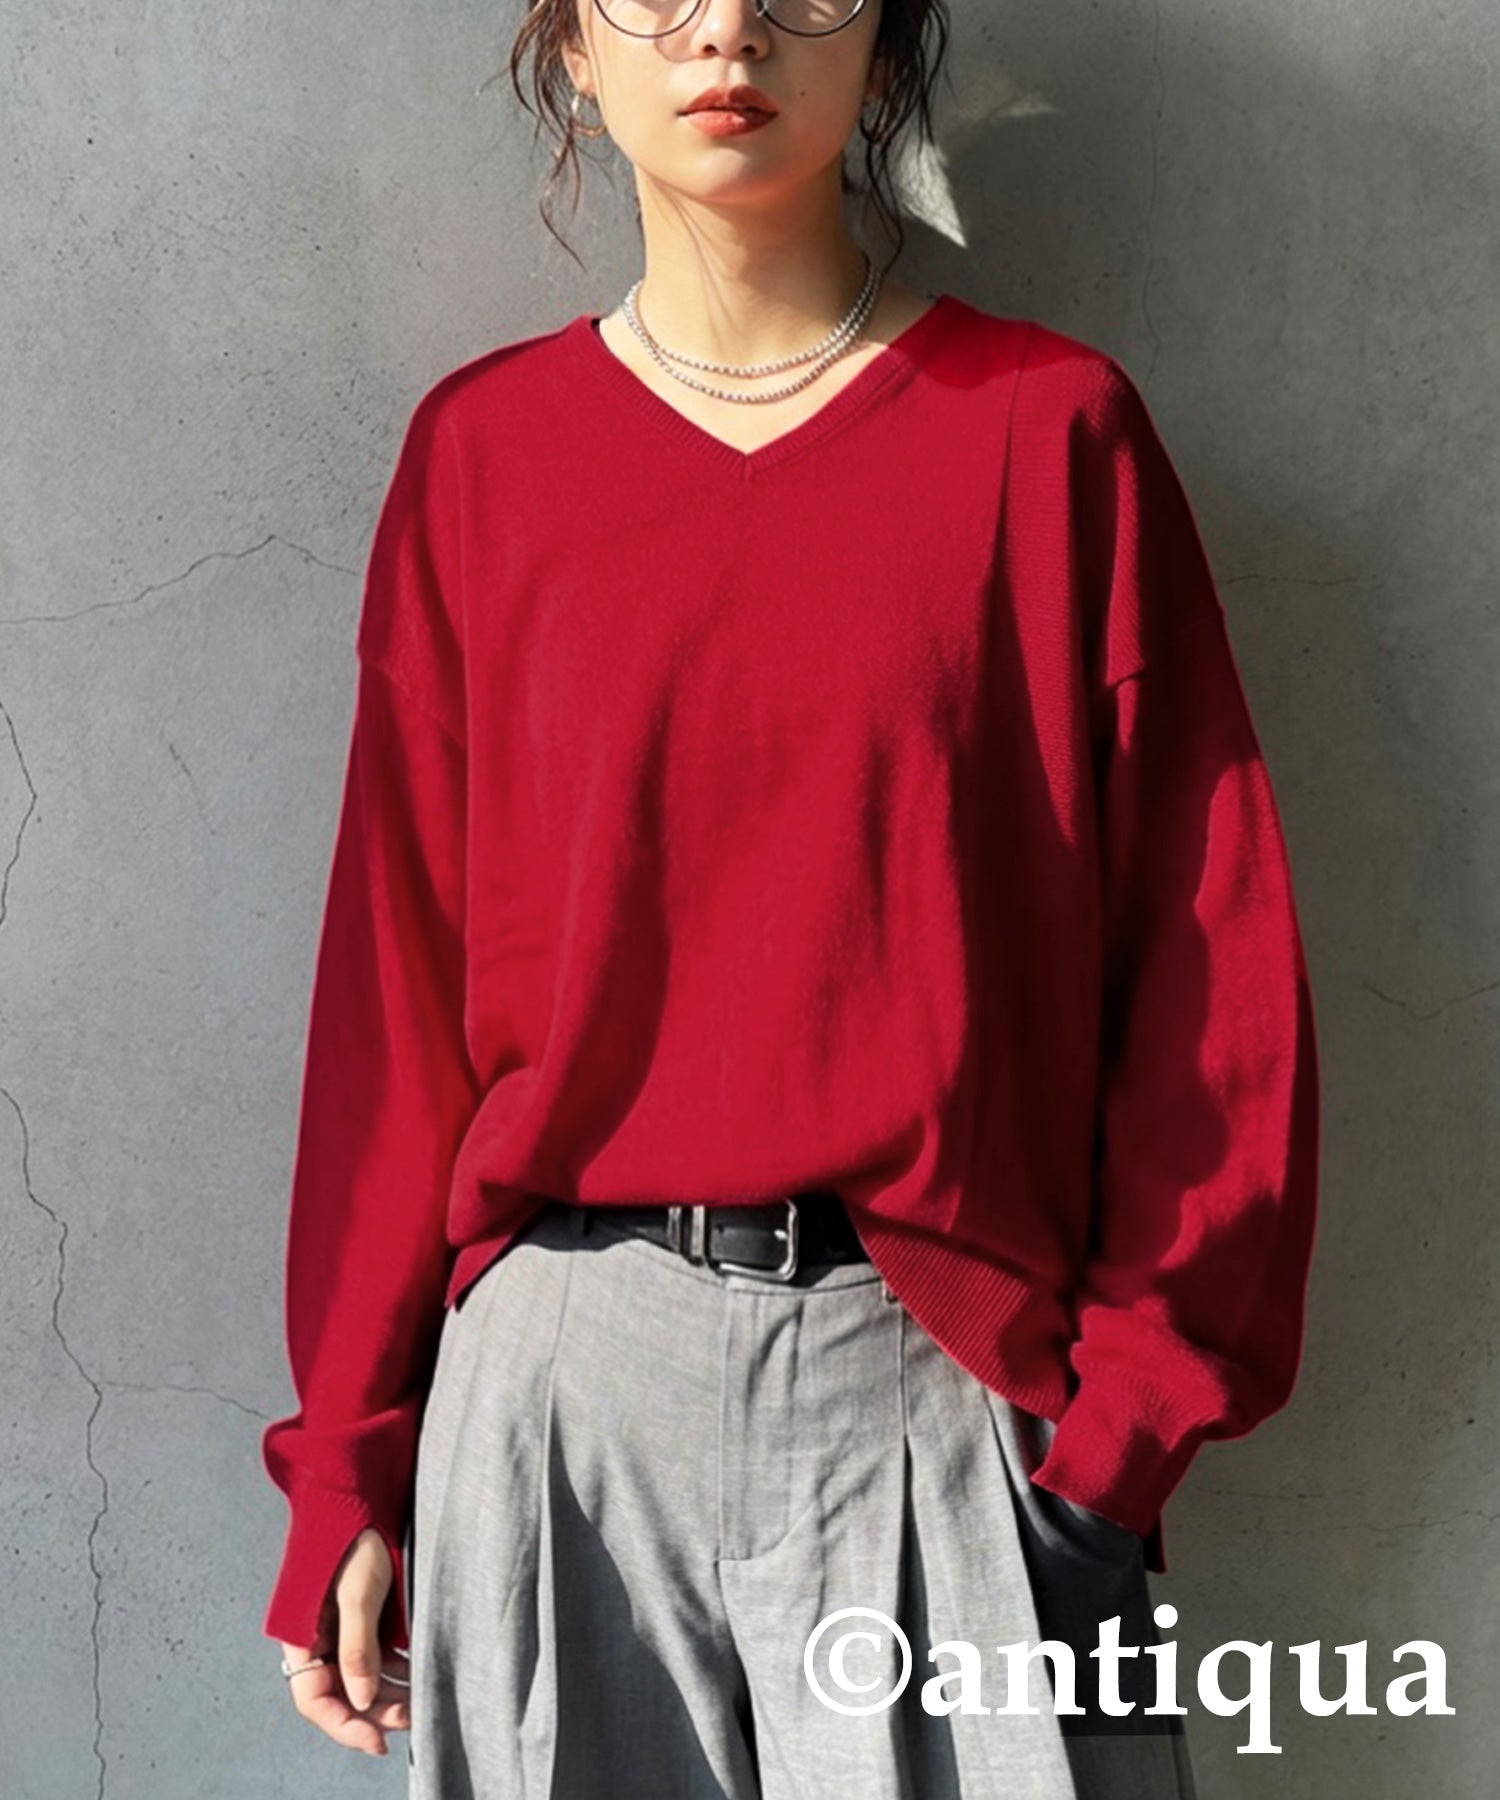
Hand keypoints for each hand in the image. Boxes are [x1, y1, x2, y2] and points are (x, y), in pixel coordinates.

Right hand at [279, 1527, 408, 1757]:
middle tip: (412, 1718)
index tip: (379, 1741)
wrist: (357, 1487)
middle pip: (338, 1692)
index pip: (314, 1698)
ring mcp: (337, 1625)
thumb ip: (357, 1648)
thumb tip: (363, 1701)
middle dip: (374, 1711)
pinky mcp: (359, 1613)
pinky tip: (417, 1672)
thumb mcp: (358, 1592)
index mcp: (300, 1634)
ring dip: (387, 1692)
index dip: (345, 1725)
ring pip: (358, 1676)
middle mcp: (315, 1636)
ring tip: (421, 1699)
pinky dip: (393, 1667)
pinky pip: (372, 1653)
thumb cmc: (353, 1535)